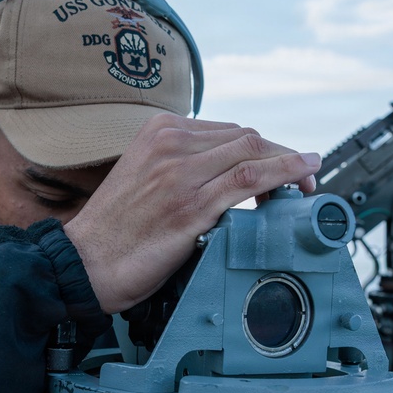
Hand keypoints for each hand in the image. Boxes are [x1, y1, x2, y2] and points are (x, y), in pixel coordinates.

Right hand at [63, 113, 321, 312]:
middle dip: (282, 154)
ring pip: (254, 152)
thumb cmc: (114, 230)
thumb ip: (179, 166)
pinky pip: (250, 179)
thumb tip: (223, 172)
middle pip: (247, 137)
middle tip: (303, 175)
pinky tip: (301, 178)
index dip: (262, 147)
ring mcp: (181, 173)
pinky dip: (284, 174)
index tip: (279, 164)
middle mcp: (170, 144)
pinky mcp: (192, 205)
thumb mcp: (142, 177)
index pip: (228, 130)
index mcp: (158, 132)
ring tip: (308, 180)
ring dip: (290, 164)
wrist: (84, 262)